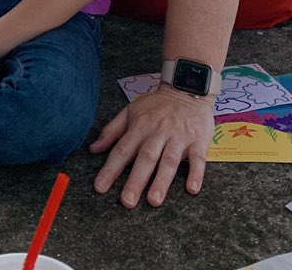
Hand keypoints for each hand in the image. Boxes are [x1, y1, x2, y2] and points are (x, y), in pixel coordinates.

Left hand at [89, 85, 215, 207]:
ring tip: (154, 200)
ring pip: (169, 160)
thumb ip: (112, 131)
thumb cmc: (157, 106)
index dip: (110, 169)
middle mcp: (158, 133)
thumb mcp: (131, 111)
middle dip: (135, 180)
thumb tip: (93, 149)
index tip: (100, 188)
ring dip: (161, 181)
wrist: (187, 89)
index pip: (122, 150)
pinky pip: (198, 158)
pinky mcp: (198, 140)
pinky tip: (192, 189)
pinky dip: (195, 173)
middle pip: (145, 158)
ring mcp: (178, 137)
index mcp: (139, 127)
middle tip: (127, 202)